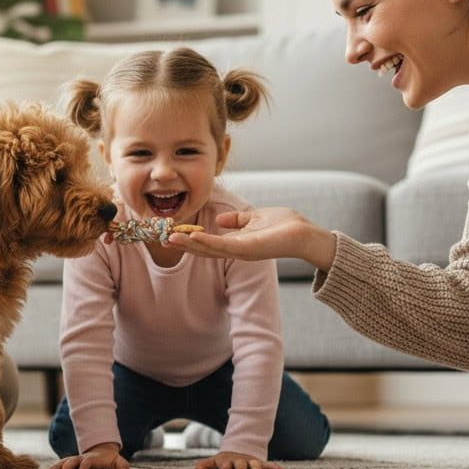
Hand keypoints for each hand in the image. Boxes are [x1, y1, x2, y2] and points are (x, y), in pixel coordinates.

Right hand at [46, 442, 129, 468]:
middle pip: (72, 461)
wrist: (103, 450)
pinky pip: (61, 465)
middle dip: (65, 468)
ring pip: (64, 462)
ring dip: (56, 468)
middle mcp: (81, 458)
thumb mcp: (118, 461)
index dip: (83, 468)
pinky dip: (54, 468)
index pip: (87, 462)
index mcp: (92, 459)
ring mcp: (75, 460)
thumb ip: (122, 465)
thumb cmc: (110, 459)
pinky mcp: (71, 463)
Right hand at [167, 207, 336, 270]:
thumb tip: (220, 219)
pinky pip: (221, 246)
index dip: (190, 238)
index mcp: (236, 242)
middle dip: (184, 243)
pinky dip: (205, 242)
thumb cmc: (285, 225)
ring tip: (170, 238)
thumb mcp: (255, 218)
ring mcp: (240, 251)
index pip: (208, 241)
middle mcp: (235, 249)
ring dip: (189, 244)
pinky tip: (192, 238)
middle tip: (163, 238)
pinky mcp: (246, 249)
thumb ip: (237, 220)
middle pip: (203, 248)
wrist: (305, 234)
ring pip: (208, 249)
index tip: (172, 232)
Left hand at [192, 451, 285, 468]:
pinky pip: (271, 466)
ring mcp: (252, 462)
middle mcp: (241, 462)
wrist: (239, 452)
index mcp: (228, 462)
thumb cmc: (224, 462)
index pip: (226, 466)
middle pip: (241, 466)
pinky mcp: (262, 464)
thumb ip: (205, 466)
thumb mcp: (214, 463)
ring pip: (256, 465)